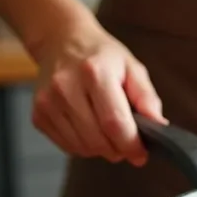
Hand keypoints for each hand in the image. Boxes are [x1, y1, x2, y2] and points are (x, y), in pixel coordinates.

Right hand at [30, 22, 166, 165]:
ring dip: (101, 149)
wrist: (62, 42)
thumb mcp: (133, 68)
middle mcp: (66, 87)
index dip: (131, 145)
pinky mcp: (38, 115)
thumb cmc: (102, 57)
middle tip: (127, 142)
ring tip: (108, 131)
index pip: (114, 122)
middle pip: (98, 140)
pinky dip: (84, 146)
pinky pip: (67, 146)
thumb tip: (158, 126)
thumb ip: (147, 98)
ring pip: (82, 148)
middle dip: (118, 150)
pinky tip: (90, 129)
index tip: (142, 154)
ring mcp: (48, 103)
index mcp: (95, 73)